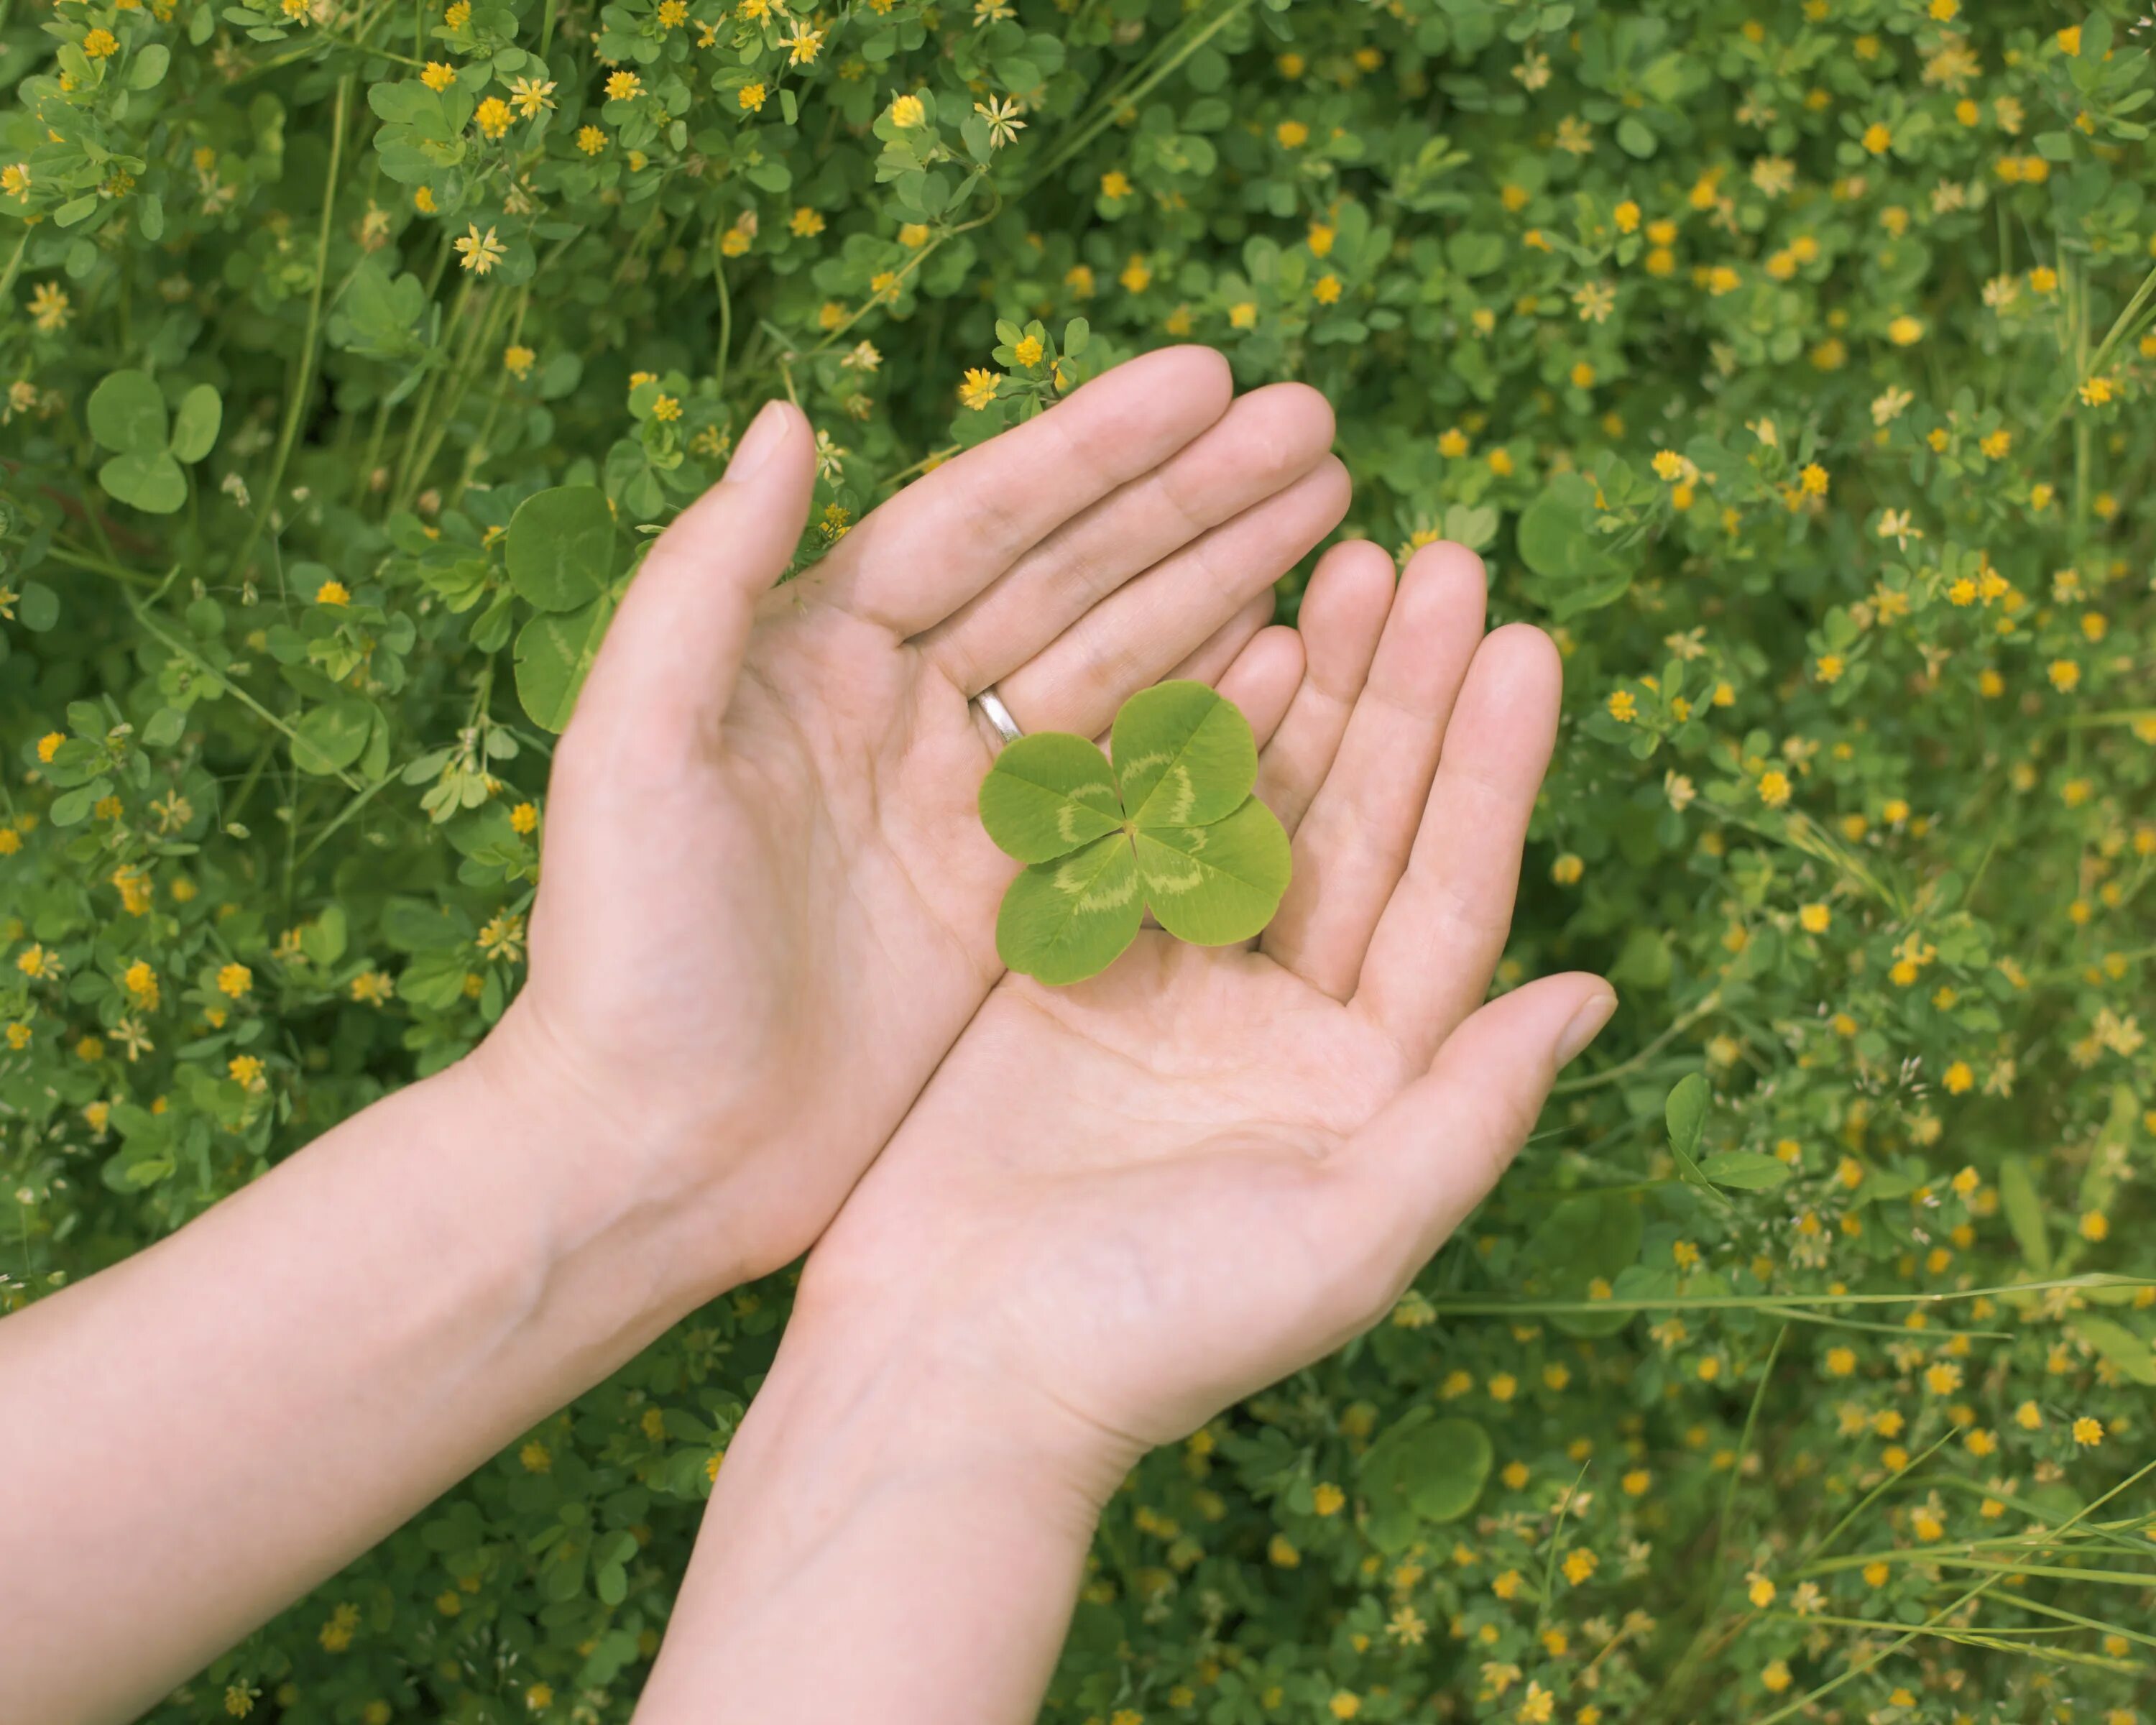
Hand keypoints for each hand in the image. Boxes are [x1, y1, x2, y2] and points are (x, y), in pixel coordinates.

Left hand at [480, 350, 1344, 1293]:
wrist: (651, 1158)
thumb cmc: (620, 955)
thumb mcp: (628, 751)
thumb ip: (703, 582)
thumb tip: (789, 419)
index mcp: (815, 654)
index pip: (980, 521)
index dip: (1096, 449)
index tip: (1212, 381)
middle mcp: (901, 711)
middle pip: (1072, 576)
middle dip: (1192, 498)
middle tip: (1318, 430)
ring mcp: (966, 807)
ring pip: (1118, 665)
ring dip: (1220, 584)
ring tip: (1330, 511)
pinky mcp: (1010, 901)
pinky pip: (1130, 791)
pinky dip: (1210, 723)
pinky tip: (1291, 658)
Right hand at [791, 538, 1616, 1488]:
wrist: (948, 1371)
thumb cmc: (1158, 1332)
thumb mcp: (1350, 1238)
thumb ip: (1474, 1112)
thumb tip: (1593, 993)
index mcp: (1366, 1085)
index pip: (1449, 897)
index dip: (1490, 771)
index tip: (1525, 644)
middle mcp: (1283, 1023)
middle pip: (1363, 828)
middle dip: (1404, 697)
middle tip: (1439, 561)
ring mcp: (1174, 985)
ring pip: (1256, 808)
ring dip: (1307, 694)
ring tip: (1348, 564)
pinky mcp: (1069, 967)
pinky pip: (1137, 829)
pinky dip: (1177, 739)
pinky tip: (1223, 642)